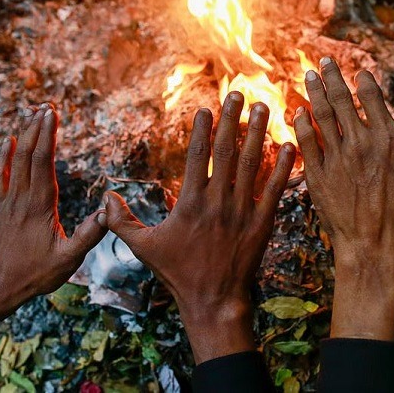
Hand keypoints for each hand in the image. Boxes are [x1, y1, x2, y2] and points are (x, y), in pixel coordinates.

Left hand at [0, 104, 107, 332]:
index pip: (43, 162)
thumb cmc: (38, 274)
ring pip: (14, 160)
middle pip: (27, 154)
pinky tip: (6, 141)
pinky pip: (0, 175)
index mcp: (39, 206)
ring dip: (23, 135)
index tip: (52, 114)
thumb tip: (107, 211)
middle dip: (36, 127)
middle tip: (46, 105)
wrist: (3, 285)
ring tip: (32, 114)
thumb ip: (88, 235)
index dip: (47, 135)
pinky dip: (3, 155)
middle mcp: (21, 198)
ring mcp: (9, 201)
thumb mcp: (69, 259)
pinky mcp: (2, 207)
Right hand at [104, 92, 295, 363]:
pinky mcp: (262, 224)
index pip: (196, 157)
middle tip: (239, 93)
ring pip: (252, 165)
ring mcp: (242, 212)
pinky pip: (274, 190)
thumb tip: (104, 196)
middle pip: (226, 152)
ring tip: (263, 108)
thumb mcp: (143, 247)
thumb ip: (120, 221)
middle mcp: (218, 202)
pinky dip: (282, 168)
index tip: (206, 108)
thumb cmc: (177, 273)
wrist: (214, 301)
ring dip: (258, 134)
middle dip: (232, 119)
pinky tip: (288, 146)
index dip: (202, 130)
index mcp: (190, 203)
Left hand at [294, 57, 393, 341]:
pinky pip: (307, 141)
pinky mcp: (318, 173)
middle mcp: (361, 142)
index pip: (373, 97)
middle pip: (343, 98)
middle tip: (323, 62)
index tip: (358, 71)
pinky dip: (302, 123)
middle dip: (332, 76)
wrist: (374, 244)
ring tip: (307, 75)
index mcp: (388, 139)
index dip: (364, 80)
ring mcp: (337, 157)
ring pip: (322, 114)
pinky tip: (298, 111)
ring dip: (314, 91)